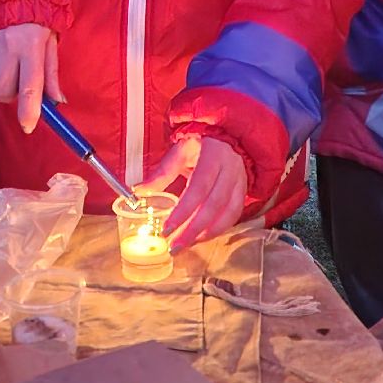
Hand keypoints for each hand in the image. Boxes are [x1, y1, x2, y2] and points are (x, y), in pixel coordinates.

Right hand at [0, 23, 62, 132]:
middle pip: (3, 91)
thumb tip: (57, 102)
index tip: (27, 126)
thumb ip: (51, 72)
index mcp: (31, 44)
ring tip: (3, 65)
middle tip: (16, 79)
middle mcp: (7, 44)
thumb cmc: (32, 20)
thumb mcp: (49, 41)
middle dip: (11, 94)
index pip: (30, 86)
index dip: (28, 111)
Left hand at [136, 136, 247, 250]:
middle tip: (174, 246)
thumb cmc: (200, 144)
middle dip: (192, 230)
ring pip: (227, 214)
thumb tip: (139, 190)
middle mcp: (230, 169)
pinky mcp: (243, 191)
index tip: (167, 229)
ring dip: (205, 234)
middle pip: (213, 206)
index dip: (183, 211)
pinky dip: (218, 230)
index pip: (198, 188)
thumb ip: (162, 173)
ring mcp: (240, 181)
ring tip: (185, 244)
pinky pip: (233, 216)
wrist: (226, 137)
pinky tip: (201, 237)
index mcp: (213, 155)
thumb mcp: (179, 151)